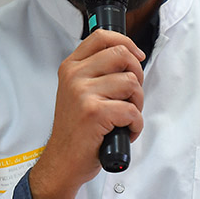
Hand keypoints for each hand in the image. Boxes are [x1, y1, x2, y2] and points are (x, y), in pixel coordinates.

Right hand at [29, 29, 144, 198]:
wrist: (62, 162)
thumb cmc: (76, 129)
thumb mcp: (78, 91)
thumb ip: (96, 72)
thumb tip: (130, 56)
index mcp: (71, 67)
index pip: (101, 36)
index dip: (126, 42)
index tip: (137, 56)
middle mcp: (74, 76)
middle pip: (122, 56)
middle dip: (137, 76)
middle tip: (131, 95)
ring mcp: (83, 93)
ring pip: (131, 83)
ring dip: (137, 104)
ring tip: (125, 117)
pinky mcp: (94, 113)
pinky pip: (132, 110)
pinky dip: (135, 125)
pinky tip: (124, 132)